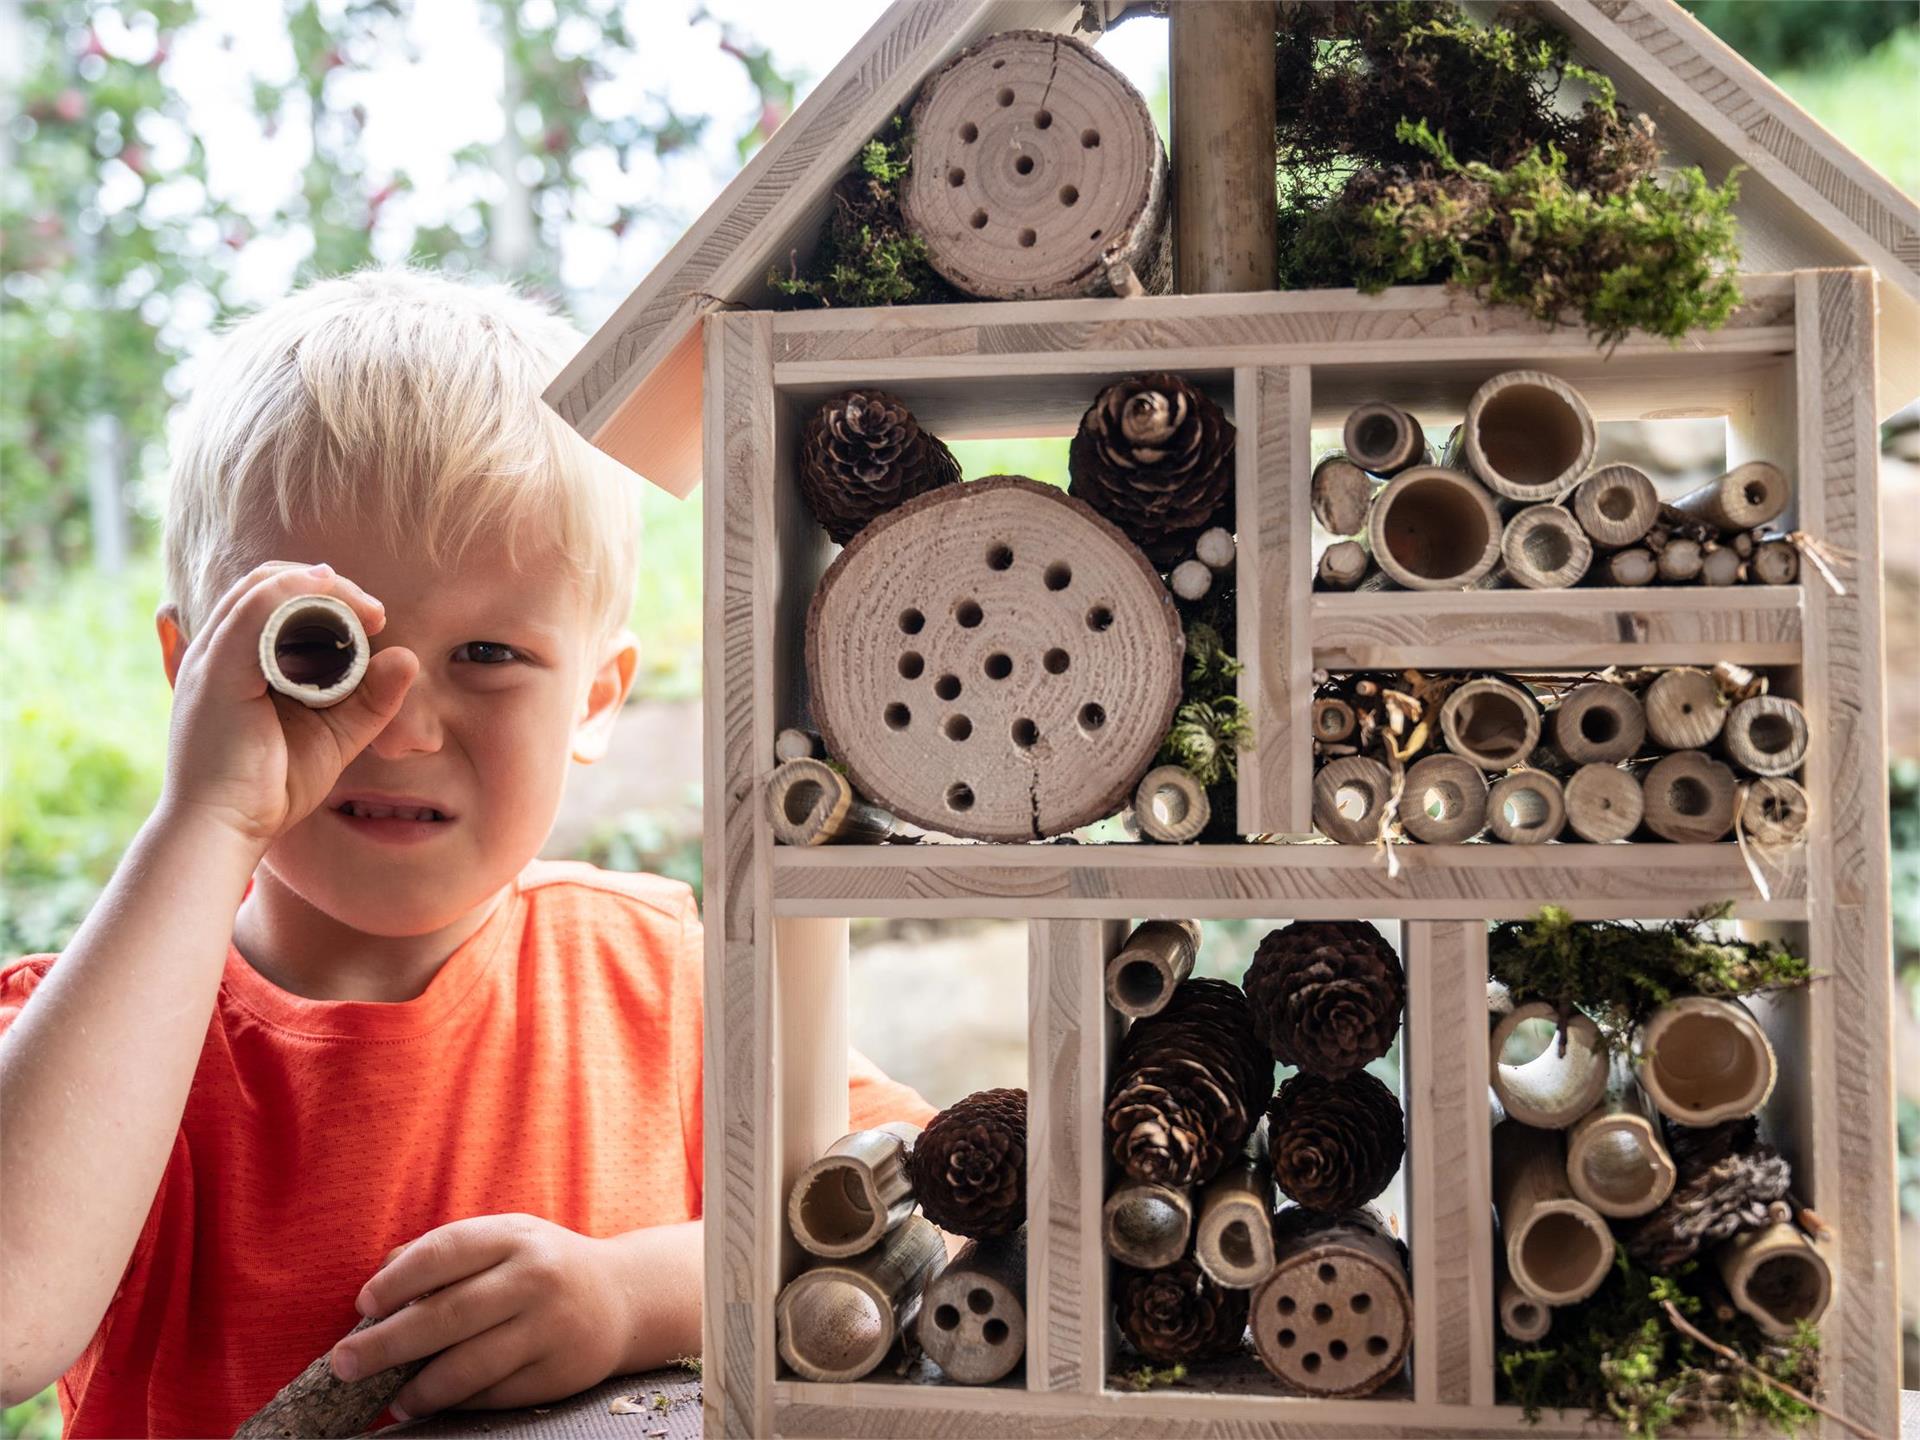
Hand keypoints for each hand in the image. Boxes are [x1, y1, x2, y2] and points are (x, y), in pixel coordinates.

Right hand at [158, 562, 417, 851]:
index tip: (372, 619)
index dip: (323, 595)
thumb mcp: (334, 735)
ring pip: (263, 588)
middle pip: (267, 583)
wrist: (222, 830)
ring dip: (321, 588)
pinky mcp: (217, 673)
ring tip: (367, 610)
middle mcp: (215, 652)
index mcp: (234, 662)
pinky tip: (328, 593)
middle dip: (327, 586)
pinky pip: (254, 612)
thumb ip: (369, 699)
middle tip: (375, 612)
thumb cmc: (270, 788)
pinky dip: (293, 594)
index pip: (271, 599)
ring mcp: (211, 658)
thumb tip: (406, 657)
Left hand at [331, 1214, 632, 1418]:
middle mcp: (534, 1277)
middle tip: (344, 1363)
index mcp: (514, 1236)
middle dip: (386, 1343)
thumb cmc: (542, 1266)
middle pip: (447, 1315)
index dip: (397, 1281)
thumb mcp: (503, 1239)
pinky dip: (456, 1402)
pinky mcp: (557, 1372)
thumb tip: (378, 1280)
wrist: (623, 1296)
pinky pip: (493, 1394)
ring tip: (391, 1399)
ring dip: (418, 1388)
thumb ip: (443, 1252)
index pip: (444, 1253)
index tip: (362, 1306)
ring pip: (468, 1366)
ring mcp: (549, 1326)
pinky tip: (432, 1402)